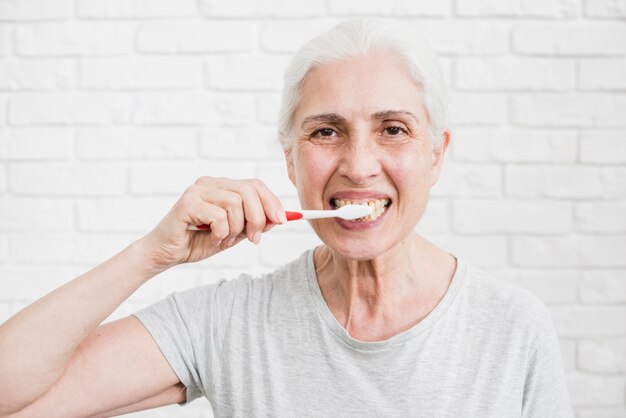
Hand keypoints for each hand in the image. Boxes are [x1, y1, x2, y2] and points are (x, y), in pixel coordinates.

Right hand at [137, 176, 286, 271]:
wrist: (167, 254)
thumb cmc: (198, 241)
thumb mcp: (233, 234)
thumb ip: (253, 224)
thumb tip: (277, 218)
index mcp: (222, 186)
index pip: (255, 185)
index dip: (271, 202)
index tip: (282, 220)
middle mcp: (210, 183)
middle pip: (248, 190)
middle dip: (258, 217)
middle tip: (254, 239)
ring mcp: (198, 190)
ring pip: (235, 203)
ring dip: (236, 229)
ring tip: (224, 240)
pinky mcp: (188, 202)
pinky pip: (219, 216)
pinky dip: (221, 233)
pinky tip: (211, 239)